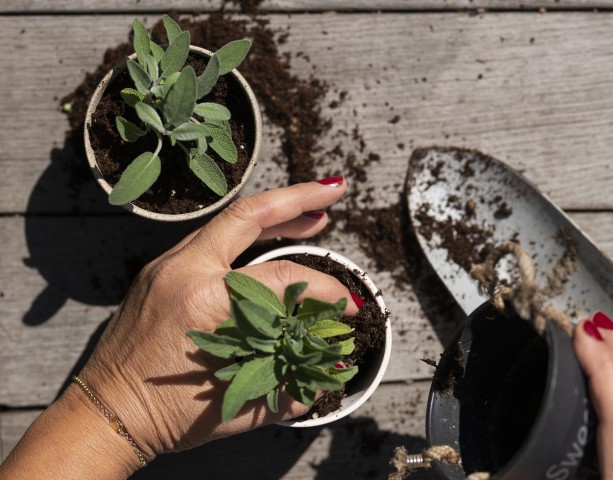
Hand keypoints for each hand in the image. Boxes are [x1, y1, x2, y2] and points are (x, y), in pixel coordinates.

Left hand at [78, 177, 358, 457]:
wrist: (104, 415)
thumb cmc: (166, 417)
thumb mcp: (237, 404)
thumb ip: (292, 386)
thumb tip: (333, 369)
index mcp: (203, 300)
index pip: (281, 278)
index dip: (324, 289)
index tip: (349, 307)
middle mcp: (183, 270)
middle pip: (250, 216)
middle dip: (299, 198)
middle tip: (336, 191)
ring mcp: (167, 266)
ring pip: (230, 223)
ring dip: (275, 215)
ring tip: (314, 215)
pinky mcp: (162, 272)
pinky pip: (212, 240)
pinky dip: (247, 235)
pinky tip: (270, 239)